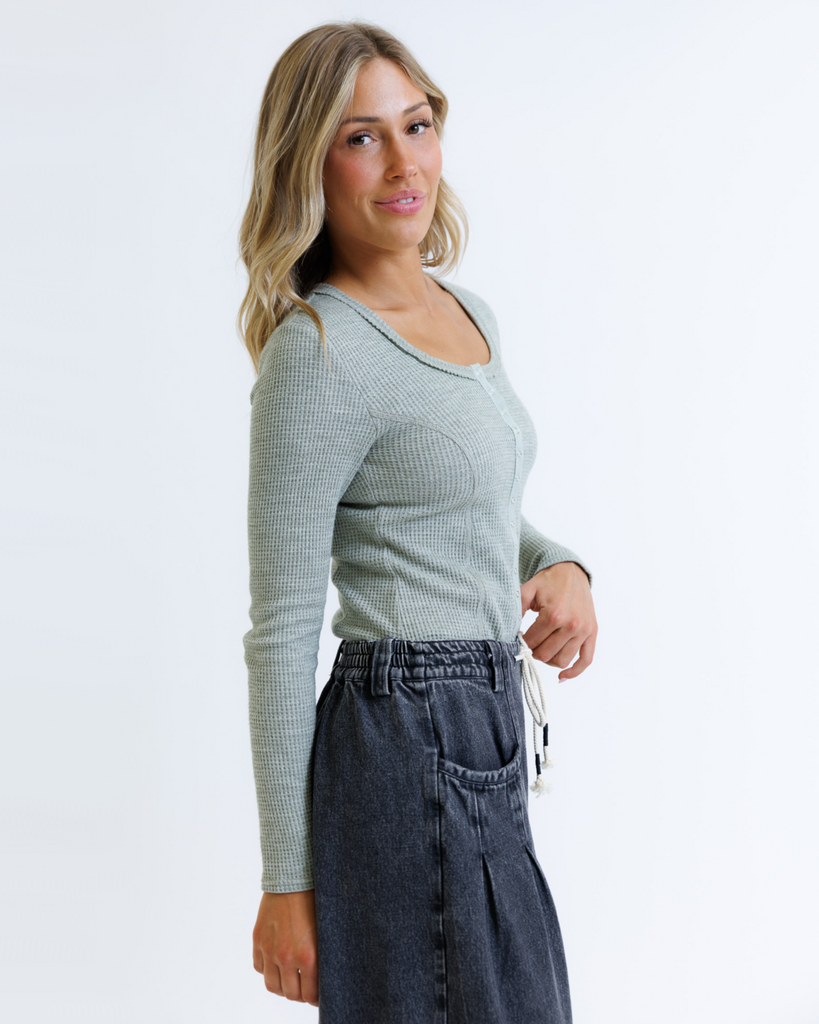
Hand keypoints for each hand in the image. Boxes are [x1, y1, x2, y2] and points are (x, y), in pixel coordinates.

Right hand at [252, 889, 318, 1005]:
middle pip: (290, 994)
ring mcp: (269, 949)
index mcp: (308, 955)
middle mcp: (287, 956)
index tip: (319, 996)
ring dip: (282, 986)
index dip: (315, 999)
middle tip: (306, 988)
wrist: (293, 877)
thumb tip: (326, 977)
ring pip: (272, 985)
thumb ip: (323, 955)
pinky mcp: (258, 940)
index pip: (309, 995)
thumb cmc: (315, 900)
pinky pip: (259, 967)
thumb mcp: (326, 929)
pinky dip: (267, 970)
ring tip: (291, 979)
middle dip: (299, 994)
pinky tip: (277, 964)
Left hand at [520, 561, 596, 680]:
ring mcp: (583, 631)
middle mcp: (571, 625)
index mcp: (554, 615)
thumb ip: (515, 609)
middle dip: (534, 651)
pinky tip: (562, 677)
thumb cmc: (548, 581)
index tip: (519, 637)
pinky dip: (574, 672)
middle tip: (529, 642)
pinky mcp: (592, 633)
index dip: (523, 642)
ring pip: (562, 660)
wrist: (571, 571)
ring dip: (549, 660)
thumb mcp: (527, 590)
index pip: (533, 642)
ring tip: (542, 650)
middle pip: (546, 654)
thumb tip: (508, 631)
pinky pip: (586, 660)